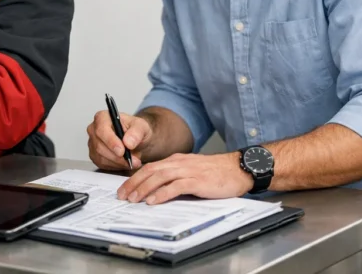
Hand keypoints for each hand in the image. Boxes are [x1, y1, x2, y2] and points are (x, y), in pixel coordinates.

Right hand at [86, 110, 152, 170]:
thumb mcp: (142, 127)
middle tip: (133, 160)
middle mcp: (94, 130)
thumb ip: (136, 132)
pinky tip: (125, 163)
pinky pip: (103, 164)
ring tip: (133, 162)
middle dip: (117, 156)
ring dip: (118, 162)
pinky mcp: (95, 156)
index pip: (101, 130)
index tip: (122, 151)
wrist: (136, 141)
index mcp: (102, 117)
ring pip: (101, 157)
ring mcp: (93, 143)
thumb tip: (128, 142)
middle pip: (100, 146)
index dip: (111, 141)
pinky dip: (116, 166)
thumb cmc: (136, 130)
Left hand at [116, 152, 253, 204]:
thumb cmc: (216, 173)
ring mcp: (189, 171)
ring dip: (144, 188)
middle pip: (150, 170)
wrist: (238, 168)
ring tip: (134, 199)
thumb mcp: (191, 171)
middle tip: (122, 195)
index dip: (134, 178)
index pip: (150, 167)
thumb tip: (157, 189)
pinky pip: (176, 186)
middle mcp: (179, 163)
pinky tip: (153, 201)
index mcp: (176, 160)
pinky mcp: (198, 181)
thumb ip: (176, 176)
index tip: (124, 189)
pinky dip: (162, 193)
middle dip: (133, 183)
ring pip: (159, 177)